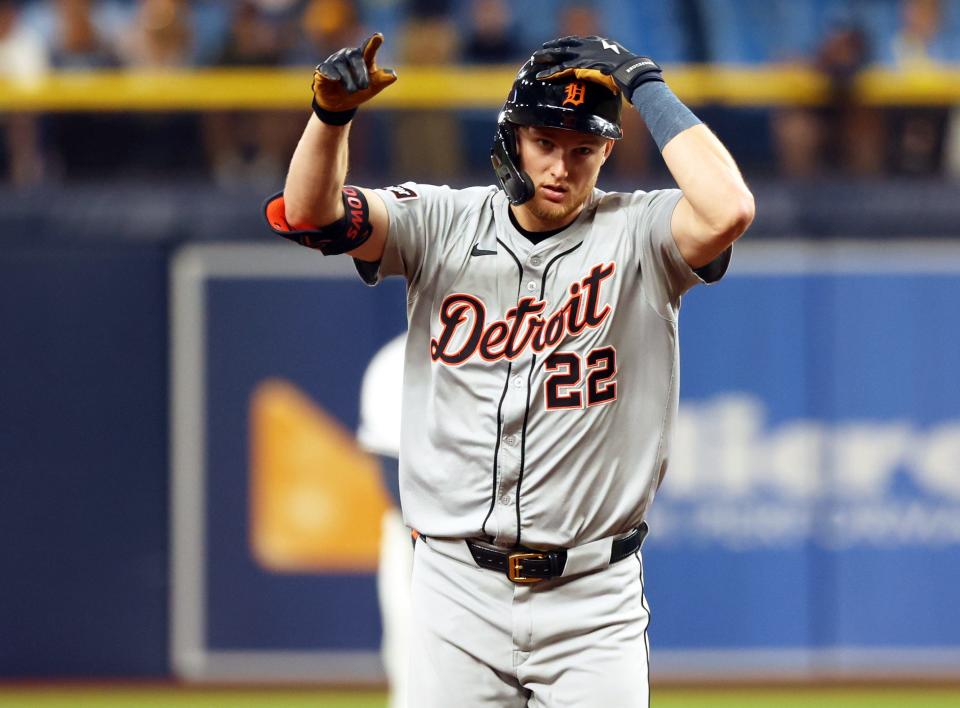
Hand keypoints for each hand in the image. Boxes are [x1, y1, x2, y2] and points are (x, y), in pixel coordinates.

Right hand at [313, 33, 396, 112]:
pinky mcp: (323, 69)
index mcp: (363, 57)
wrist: (339, 104)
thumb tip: (394, 75)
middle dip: (361, 73)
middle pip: (355, 58)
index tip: (379, 36)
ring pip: (341, 66)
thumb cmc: (358, 91)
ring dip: (348, 81)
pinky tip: (336, 79)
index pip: (368, 49)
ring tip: (352, 91)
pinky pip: (327, 69)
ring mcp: (335, 61)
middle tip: (364, 87)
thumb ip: (382, 80)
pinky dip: (331, 74)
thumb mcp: (372, 87)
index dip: (373, 43)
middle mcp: (348, 55)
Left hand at [533, 36, 661, 102]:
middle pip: (565, 45)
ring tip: (534, 60)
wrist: (632, 72)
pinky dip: (550, 72)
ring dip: (546, 57)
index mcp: (598, 43)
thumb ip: (606, 67)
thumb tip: (606, 75)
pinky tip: (540, 75)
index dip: (565, 43)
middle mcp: (589, 45)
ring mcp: (585, 54)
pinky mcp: (581, 65)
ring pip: (560, 54)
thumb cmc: (628, 72)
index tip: (556, 45)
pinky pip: (561, 69)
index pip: (577, 41)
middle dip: (551, 48)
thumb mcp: (616, 66)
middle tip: (539, 52)